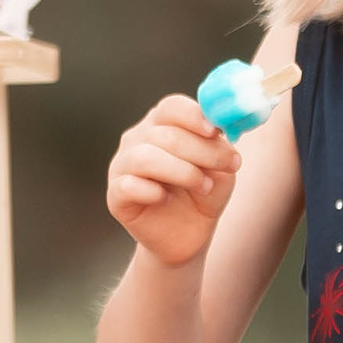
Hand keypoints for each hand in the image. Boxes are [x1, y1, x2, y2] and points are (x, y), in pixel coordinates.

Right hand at [106, 97, 238, 268]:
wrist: (187, 235)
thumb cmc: (202, 193)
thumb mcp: (221, 169)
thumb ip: (219, 148)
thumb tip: (221, 131)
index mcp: (162, 124)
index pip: (171, 107)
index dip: (193, 116)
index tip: (215, 132)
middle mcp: (138, 139)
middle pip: (165, 134)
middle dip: (202, 151)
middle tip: (227, 167)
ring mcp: (122, 165)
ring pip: (145, 157)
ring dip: (182, 172)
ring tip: (203, 186)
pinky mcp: (115, 194)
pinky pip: (129, 185)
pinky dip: (153, 192)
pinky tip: (166, 199)